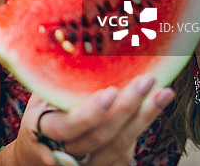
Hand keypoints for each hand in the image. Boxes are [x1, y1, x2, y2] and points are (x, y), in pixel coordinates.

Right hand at [12, 74, 174, 165]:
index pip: (66, 127)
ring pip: (118, 149)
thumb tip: (74, 46)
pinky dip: (140, 129)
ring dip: (143, 119)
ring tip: (162, 92)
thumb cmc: (40, 115)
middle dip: (126, 109)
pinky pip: (125, 155)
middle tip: (146, 81)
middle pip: (100, 139)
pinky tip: (154, 107)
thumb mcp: (39, 96)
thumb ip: (53, 82)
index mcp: (42, 130)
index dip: (90, 114)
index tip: (111, 91)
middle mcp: (64, 153)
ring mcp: (85, 164)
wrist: (37, 154)